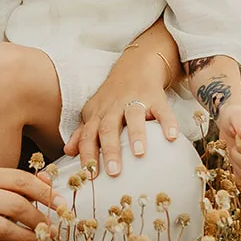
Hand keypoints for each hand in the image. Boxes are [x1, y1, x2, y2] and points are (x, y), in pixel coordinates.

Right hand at [0, 168, 59, 240]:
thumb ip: (22, 183)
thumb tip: (50, 184)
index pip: (22, 181)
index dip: (46, 193)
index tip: (61, 205)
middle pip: (17, 206)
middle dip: (40, 220)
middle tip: (52, 229)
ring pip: (7, 230)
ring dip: (29, 238)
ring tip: (40, 240)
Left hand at [65, 75, 179, 180]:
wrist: (135, 65)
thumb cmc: (112, 96)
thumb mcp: (94, 111)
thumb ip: (82, 132)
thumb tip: (68, 151)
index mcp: (97, 114)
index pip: (88, 135)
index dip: (87, 155)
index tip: (89, 175)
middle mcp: (113, 108)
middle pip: (108, 128)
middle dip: (110, 150)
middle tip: (114, 172)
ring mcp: (134, 101)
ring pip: (133, 117)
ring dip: (136, 134)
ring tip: (139, 154)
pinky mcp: (155, 97)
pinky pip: (162, 110)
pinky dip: (167, 122)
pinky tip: (171, 137)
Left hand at [216, 101, 240, 188]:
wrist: (230, 124)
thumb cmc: (234, 118)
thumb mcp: (235, 116)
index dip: (240, 144)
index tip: (238, 135)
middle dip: (235, 154)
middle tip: (234, 143)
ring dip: (234, 162)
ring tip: (235, 150)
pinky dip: (239, 178)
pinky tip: (235, 166)